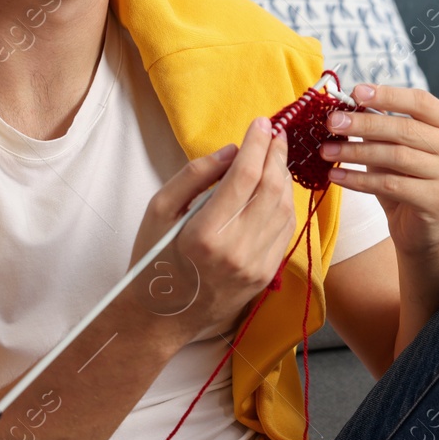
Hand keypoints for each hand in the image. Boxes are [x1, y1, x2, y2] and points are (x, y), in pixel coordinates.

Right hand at [128, 116, 296, 342]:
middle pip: (271, 188)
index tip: (261, 122)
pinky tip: (276, 188)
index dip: (257, 144)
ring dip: (283, 176)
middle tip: (275, 132)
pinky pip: (285, 230)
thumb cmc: (153, 259)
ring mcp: (255, 266)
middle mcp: (236, 250)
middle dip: (276, 154)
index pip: (244, 176)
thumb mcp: (159, 210)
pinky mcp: (265, 275)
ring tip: (275, 156)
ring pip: (284, 208)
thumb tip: (232, 151)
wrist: (161, 317)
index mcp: (206, 232)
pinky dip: (285, 203)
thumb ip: (194, 176)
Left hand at [318, 84, 438, 259]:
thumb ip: (382, 125)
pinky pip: (390, 184)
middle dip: (364, 124)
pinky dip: (358, 179)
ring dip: (356, 152)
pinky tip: (337, 175)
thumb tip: (348, 106)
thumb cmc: (408, 180)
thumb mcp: (397, 146)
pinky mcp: (437, 201)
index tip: (356, 92)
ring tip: (327, 150)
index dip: (387, 95)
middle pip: (406, 128)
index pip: (421, 101)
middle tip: (332, 122)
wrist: (421, 228)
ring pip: (396, 156)